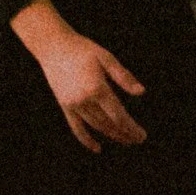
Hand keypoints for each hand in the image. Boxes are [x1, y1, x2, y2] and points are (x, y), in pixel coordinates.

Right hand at [14, 1, 146, 152]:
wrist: (53, 46)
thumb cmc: (83, 49)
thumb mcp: (106, 57)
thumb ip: (123, 76)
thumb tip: (141, 92)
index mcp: (97, 88)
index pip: (118, 116)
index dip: (131, 128)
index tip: (142, 135)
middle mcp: (84, 99)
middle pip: (108, 124)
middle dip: (125, 134)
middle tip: (137, 140)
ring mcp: (73, 104)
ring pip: (95, 126)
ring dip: (111, 135)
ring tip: (125, 140)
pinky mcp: (64, 105)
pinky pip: (76, 127)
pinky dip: (86, 139)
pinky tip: (97, 148)